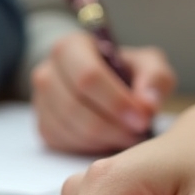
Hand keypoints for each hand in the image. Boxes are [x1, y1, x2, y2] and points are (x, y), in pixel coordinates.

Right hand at [31, 31, 175, 152]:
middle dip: (111, 126)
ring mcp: (40, 102)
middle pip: (74, 107)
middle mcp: (46, 73)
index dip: (115, 102)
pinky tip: (110, 139)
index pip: (87, 77)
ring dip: (103, 139)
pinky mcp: (43, 127)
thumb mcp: (147, 64)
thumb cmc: (124, 71)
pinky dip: (91, 147)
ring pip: (69, 129)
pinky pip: (65, 144)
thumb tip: (147, 105)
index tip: (142, 119)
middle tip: (138, 133)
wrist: (101, 84)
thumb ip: (155, 79)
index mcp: (70, 48)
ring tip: (129, 136)